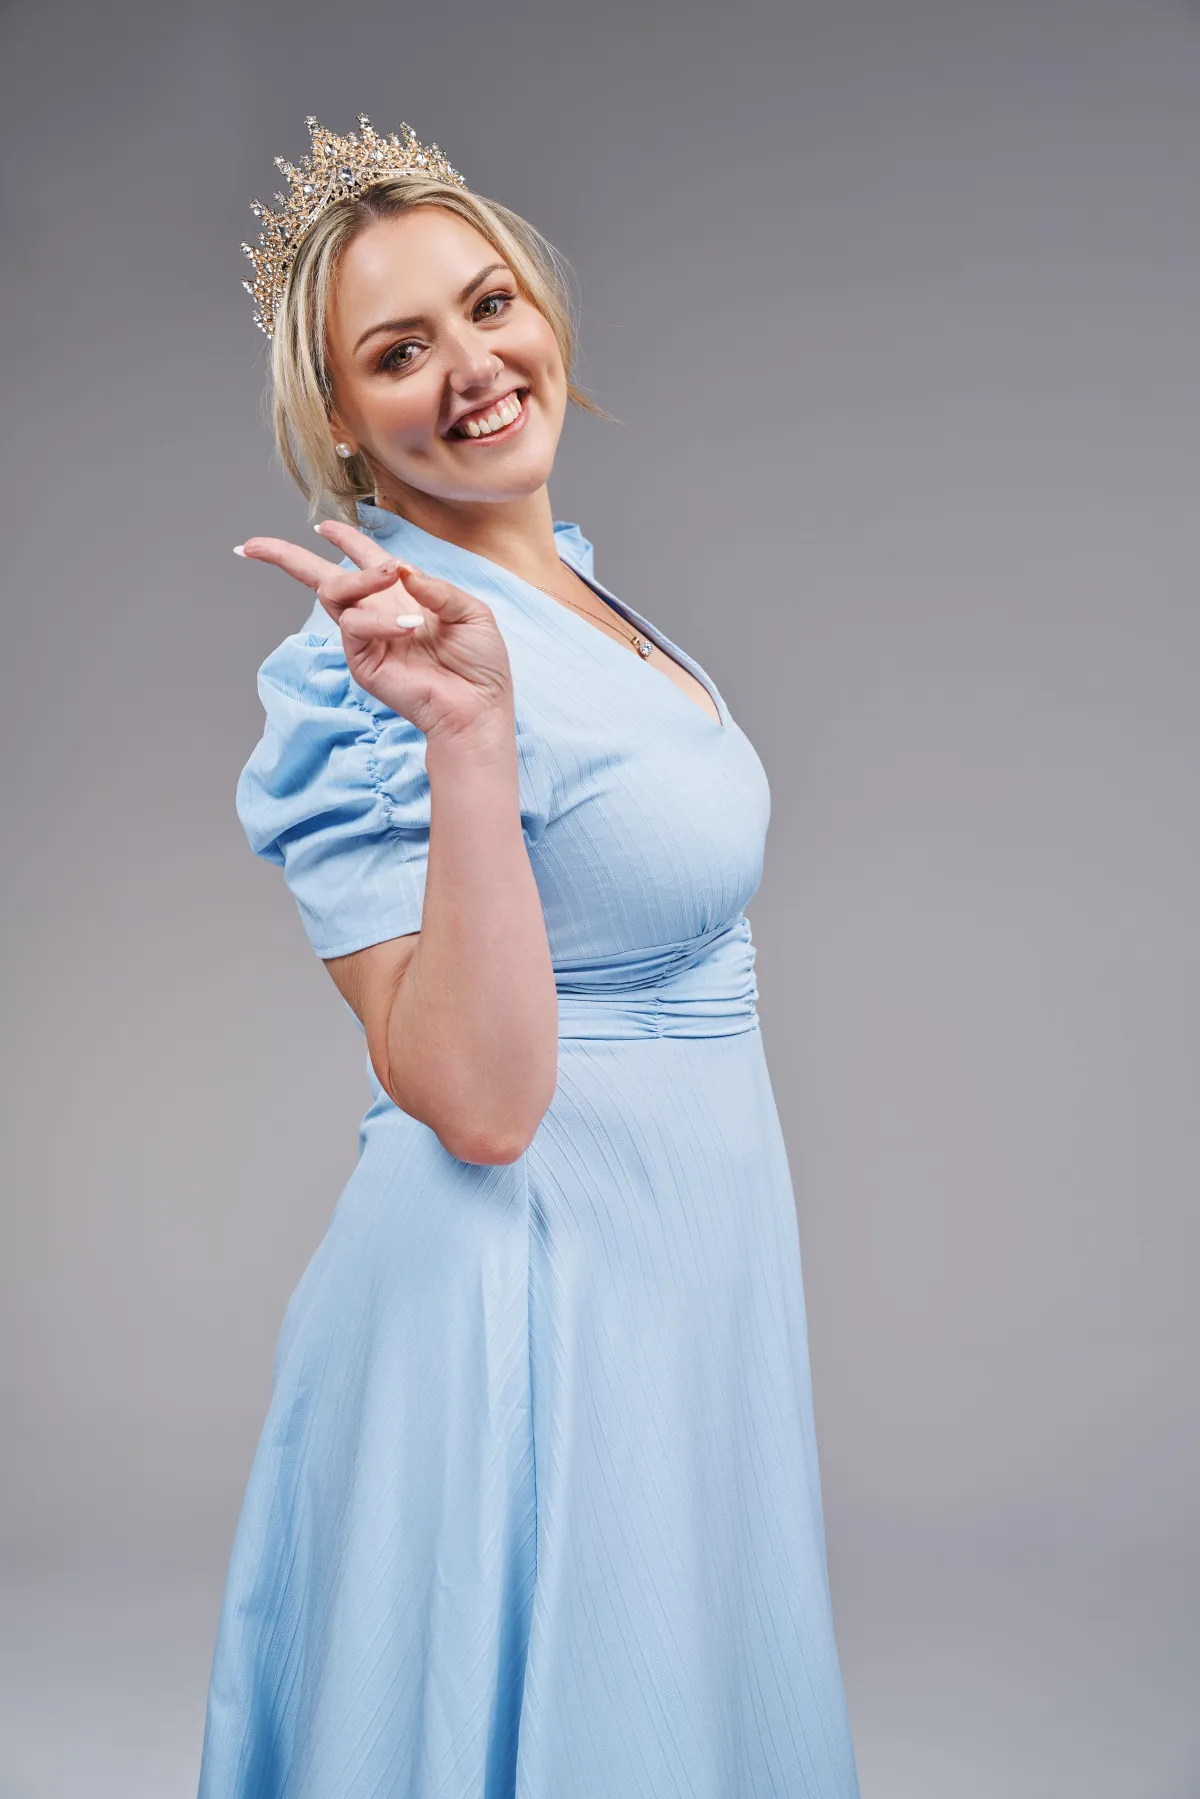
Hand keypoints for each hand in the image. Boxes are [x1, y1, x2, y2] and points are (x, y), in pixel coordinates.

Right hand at [235, 518, 514, 744]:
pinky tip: (407, 625)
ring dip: (361, 578)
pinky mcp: (362, 661)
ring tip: (392, 576)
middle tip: (253, 545)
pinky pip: (354, 626)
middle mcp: (376, 613)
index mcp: (401, 596)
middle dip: (284, 558)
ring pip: (334, 593)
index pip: (362, 561)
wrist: (477, 708)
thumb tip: (401, 568)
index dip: (342, 540)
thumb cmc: (479, 664)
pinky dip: (379, 620)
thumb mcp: (470, 612)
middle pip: (320, 578)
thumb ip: (436, 587)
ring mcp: (365, 638)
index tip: (322, 526)